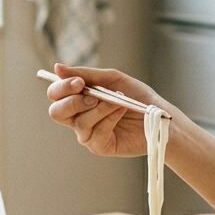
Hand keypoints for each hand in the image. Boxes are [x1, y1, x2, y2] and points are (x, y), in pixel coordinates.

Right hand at [46, 62, 169, 157]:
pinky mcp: (100, 147)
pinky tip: (122, 111)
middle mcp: (79, 118)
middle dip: (73, 102)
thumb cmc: (136, 96)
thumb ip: (86, 74)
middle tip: (93, 96)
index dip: (62, 87)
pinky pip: (95, 133)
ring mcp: (88, 134)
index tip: (80, 82)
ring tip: (118, 102)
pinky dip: (109, 119)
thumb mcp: (112, 79)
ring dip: (100, 109)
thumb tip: (57, 67)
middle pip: (56, 112)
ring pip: (79, 122)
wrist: (159, 115)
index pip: (56, 95)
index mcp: (78, 100)